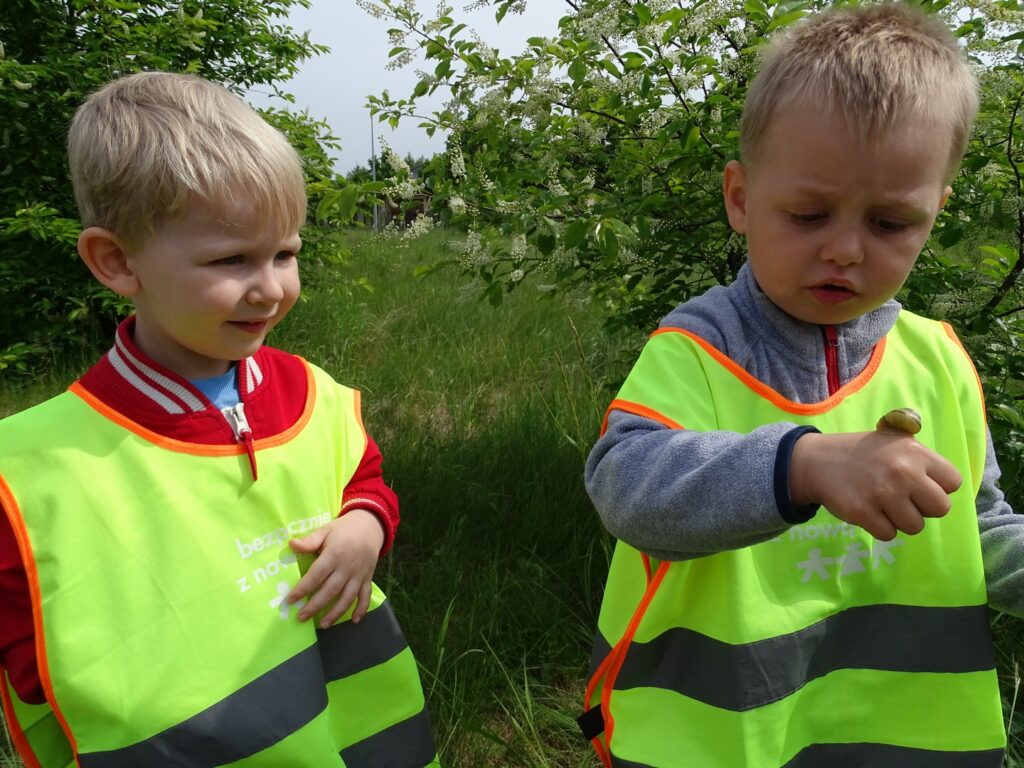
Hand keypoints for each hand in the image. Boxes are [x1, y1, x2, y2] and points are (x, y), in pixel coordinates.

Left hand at [286, 509, 384, 627]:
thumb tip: (291, 545)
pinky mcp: (367, 578)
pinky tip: (354, 621)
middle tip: (301, 617)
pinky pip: (365, 596)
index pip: (316, 576)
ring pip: (347, 597)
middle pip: (330, 590)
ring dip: (336, 613)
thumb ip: (309, 541)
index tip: (290, 600)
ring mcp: (359, 575)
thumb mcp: (325, 530)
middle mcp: (347, 568)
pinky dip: (361, 609)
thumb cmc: (343, 530)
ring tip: (323, 624)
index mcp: (334, 555)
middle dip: (315, 606)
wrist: (370, 526)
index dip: (302, 589)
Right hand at [789, 430, 961, 540]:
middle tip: (904, 500)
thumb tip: (948, 483)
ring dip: (900, 520)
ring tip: (882, 505)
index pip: (953, 482)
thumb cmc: (862, 453)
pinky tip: (868, 511)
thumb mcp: (893, 441)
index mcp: (915, 453)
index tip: (920, 486)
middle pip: (940, 508)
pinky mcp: (863, 512)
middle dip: (923, 508)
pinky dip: (879, 527)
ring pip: (915, 526)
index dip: (938, 488)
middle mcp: (903, 472)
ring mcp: (883, 493)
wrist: (817, 461)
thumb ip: (922, 457)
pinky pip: (889, 534)